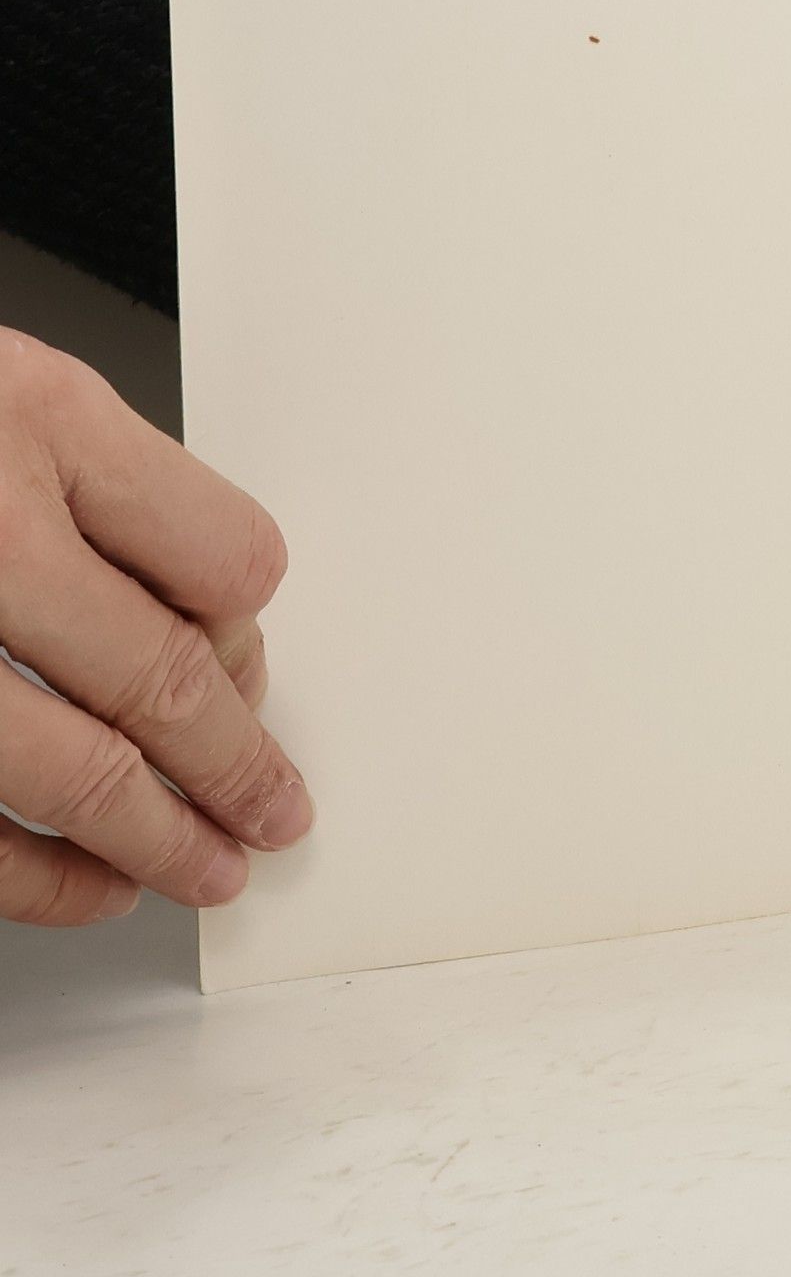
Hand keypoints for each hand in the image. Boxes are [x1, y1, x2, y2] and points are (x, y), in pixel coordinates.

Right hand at [0, 329, 309, 924]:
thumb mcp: (6, 390)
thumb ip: (101, 483)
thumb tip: (210, 613)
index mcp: (33, 421)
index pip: (226, 555)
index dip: (252, 627)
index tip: (250, 666)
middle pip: (163, 679)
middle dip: (236, 766)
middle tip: (277, 812)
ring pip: (74, 771)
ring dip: (158, 837)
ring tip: (208, 866)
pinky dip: (36, 879)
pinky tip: (88, 886)